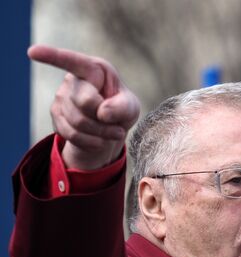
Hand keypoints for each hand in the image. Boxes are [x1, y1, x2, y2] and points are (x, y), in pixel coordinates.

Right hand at [28, 45, 139, 169]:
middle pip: (85, 103)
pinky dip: (90, 142)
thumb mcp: (131, 107)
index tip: (32, 52)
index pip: (70, 61)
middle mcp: (73, 80)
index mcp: (92, 69)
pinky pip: (71, 135)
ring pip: (78, 122)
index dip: (51, 56)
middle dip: (105, 121)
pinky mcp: (56, 117)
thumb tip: (102, 112)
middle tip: (119, 130)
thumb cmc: (121, 110)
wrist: (110, 128)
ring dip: (100, 135)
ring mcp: (61, 98)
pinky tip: (99, 141)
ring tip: (113, 135)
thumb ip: (122, 107)